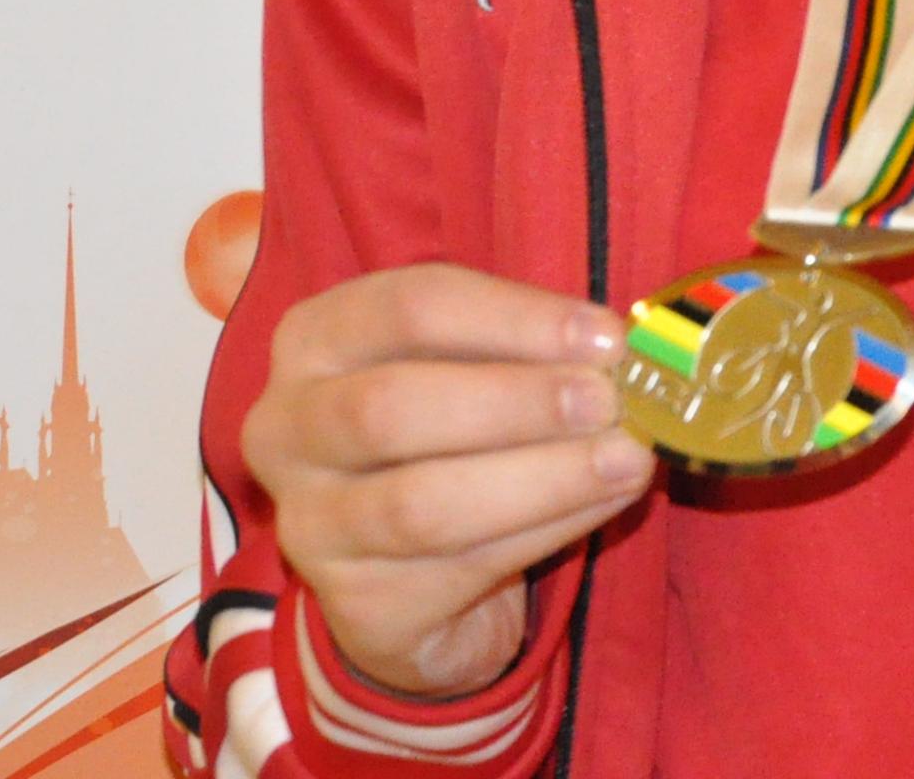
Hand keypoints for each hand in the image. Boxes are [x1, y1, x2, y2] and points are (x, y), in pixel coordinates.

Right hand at [238, 264, 651, 699]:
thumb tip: (614, 350)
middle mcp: (286, 428)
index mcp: (313, 339)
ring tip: (626, 459)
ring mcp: (310, 525)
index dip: (512, 318)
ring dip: (542, 477)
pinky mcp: (356, 605)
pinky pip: (459, 566)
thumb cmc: (445, 439)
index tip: (602, 335)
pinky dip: (545, 530)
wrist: (407, 580)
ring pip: (423, 503)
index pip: (407, 308)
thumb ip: (521, 351)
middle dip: (515, 401)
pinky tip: (603, 505)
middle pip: (392, 406)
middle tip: (608, 400)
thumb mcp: (466, 371)